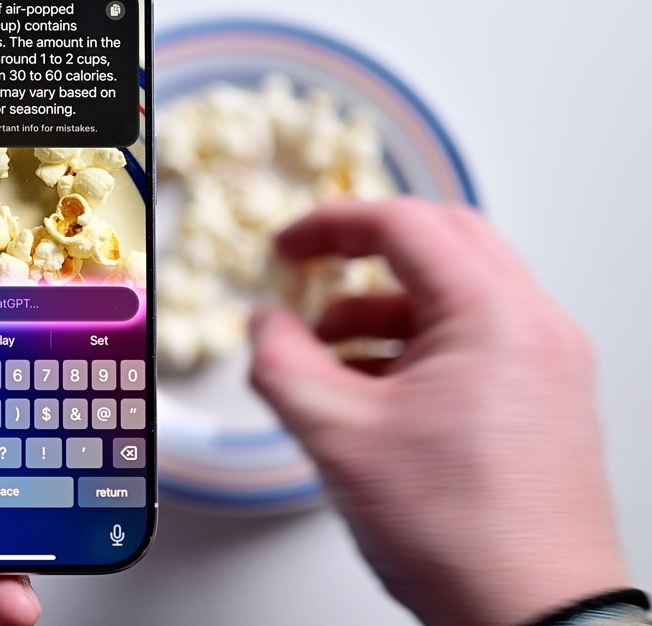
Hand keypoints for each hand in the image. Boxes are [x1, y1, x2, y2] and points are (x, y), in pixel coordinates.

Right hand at [250, 198, 628, 625]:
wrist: (535, 616)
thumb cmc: (466, 534)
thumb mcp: (340, 437)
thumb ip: (283, 365)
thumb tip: (265, 328)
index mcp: (494, 316)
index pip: (405, 225)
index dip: (329, 226)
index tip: (288, 248)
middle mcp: (535, 328)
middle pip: (441, 244)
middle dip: (362, 256)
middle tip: (310, 272)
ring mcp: (547, 365)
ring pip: (456, 297)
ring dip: (383, 310)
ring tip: (325, 352)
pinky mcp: (543, 403)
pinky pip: (473, 344)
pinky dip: (415, 348)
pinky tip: (368, 392)